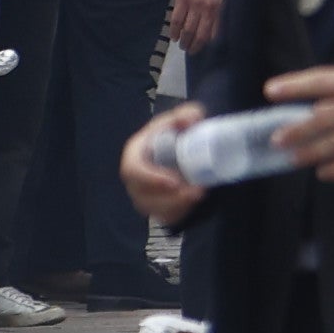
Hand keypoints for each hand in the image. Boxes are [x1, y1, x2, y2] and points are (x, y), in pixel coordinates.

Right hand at [119, 105, 208, 227]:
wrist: (182, 148)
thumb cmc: (174, 132)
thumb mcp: (181, 118)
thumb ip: (187, 114)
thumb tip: (191, 119)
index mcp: (135, 154)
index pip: (133, 170)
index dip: (150, 178)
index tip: (174, 181)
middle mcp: (135, 179)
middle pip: (144, 196)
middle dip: (170, 198)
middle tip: (196, 192)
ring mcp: (145, 196)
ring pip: (156, 210)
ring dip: (179, 207)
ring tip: (201, 195)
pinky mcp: (157, 208)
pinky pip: (166, 218)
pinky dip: (182, 213)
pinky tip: (197, 204)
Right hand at [170, 0, 226, 53]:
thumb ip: (221, 10)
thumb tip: (217, 27)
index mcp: (219, 7)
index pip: (214, 32)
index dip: (208, 43)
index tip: (204, 48)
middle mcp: (207, 8)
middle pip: (200, 34)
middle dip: (195, 46)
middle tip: (191, 51)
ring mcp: (193, 4)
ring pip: (187, 29)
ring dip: (184, 41)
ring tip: (182, 45)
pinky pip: (176, 19)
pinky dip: (174, 30)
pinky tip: (173, 36)